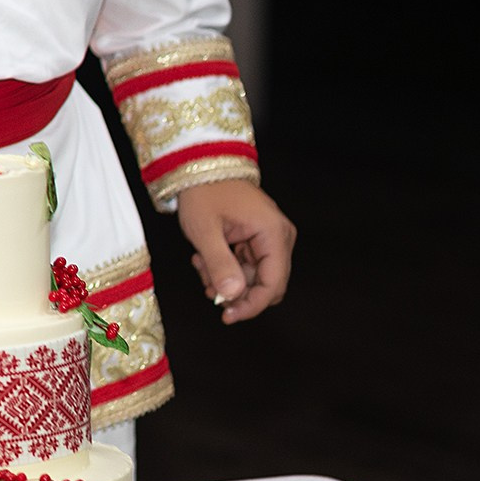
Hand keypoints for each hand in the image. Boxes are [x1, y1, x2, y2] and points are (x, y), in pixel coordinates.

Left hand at [177, 179, 295, 323]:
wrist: (199, 165)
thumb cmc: (203, 192)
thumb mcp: (204, 230)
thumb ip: (220, 264)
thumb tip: (232, 296)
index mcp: (274, 233)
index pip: (273, 284)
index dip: (252, 305)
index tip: (227, 315)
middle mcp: (280, 236)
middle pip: (266, 283)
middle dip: (235, 290)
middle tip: (206, 283)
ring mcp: (271, 237)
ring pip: (254, 276)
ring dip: (227, 278)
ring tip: (200, 263)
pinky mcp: (259, 237)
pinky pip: (247, 264)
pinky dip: (227, 267)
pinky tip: (205, 258)